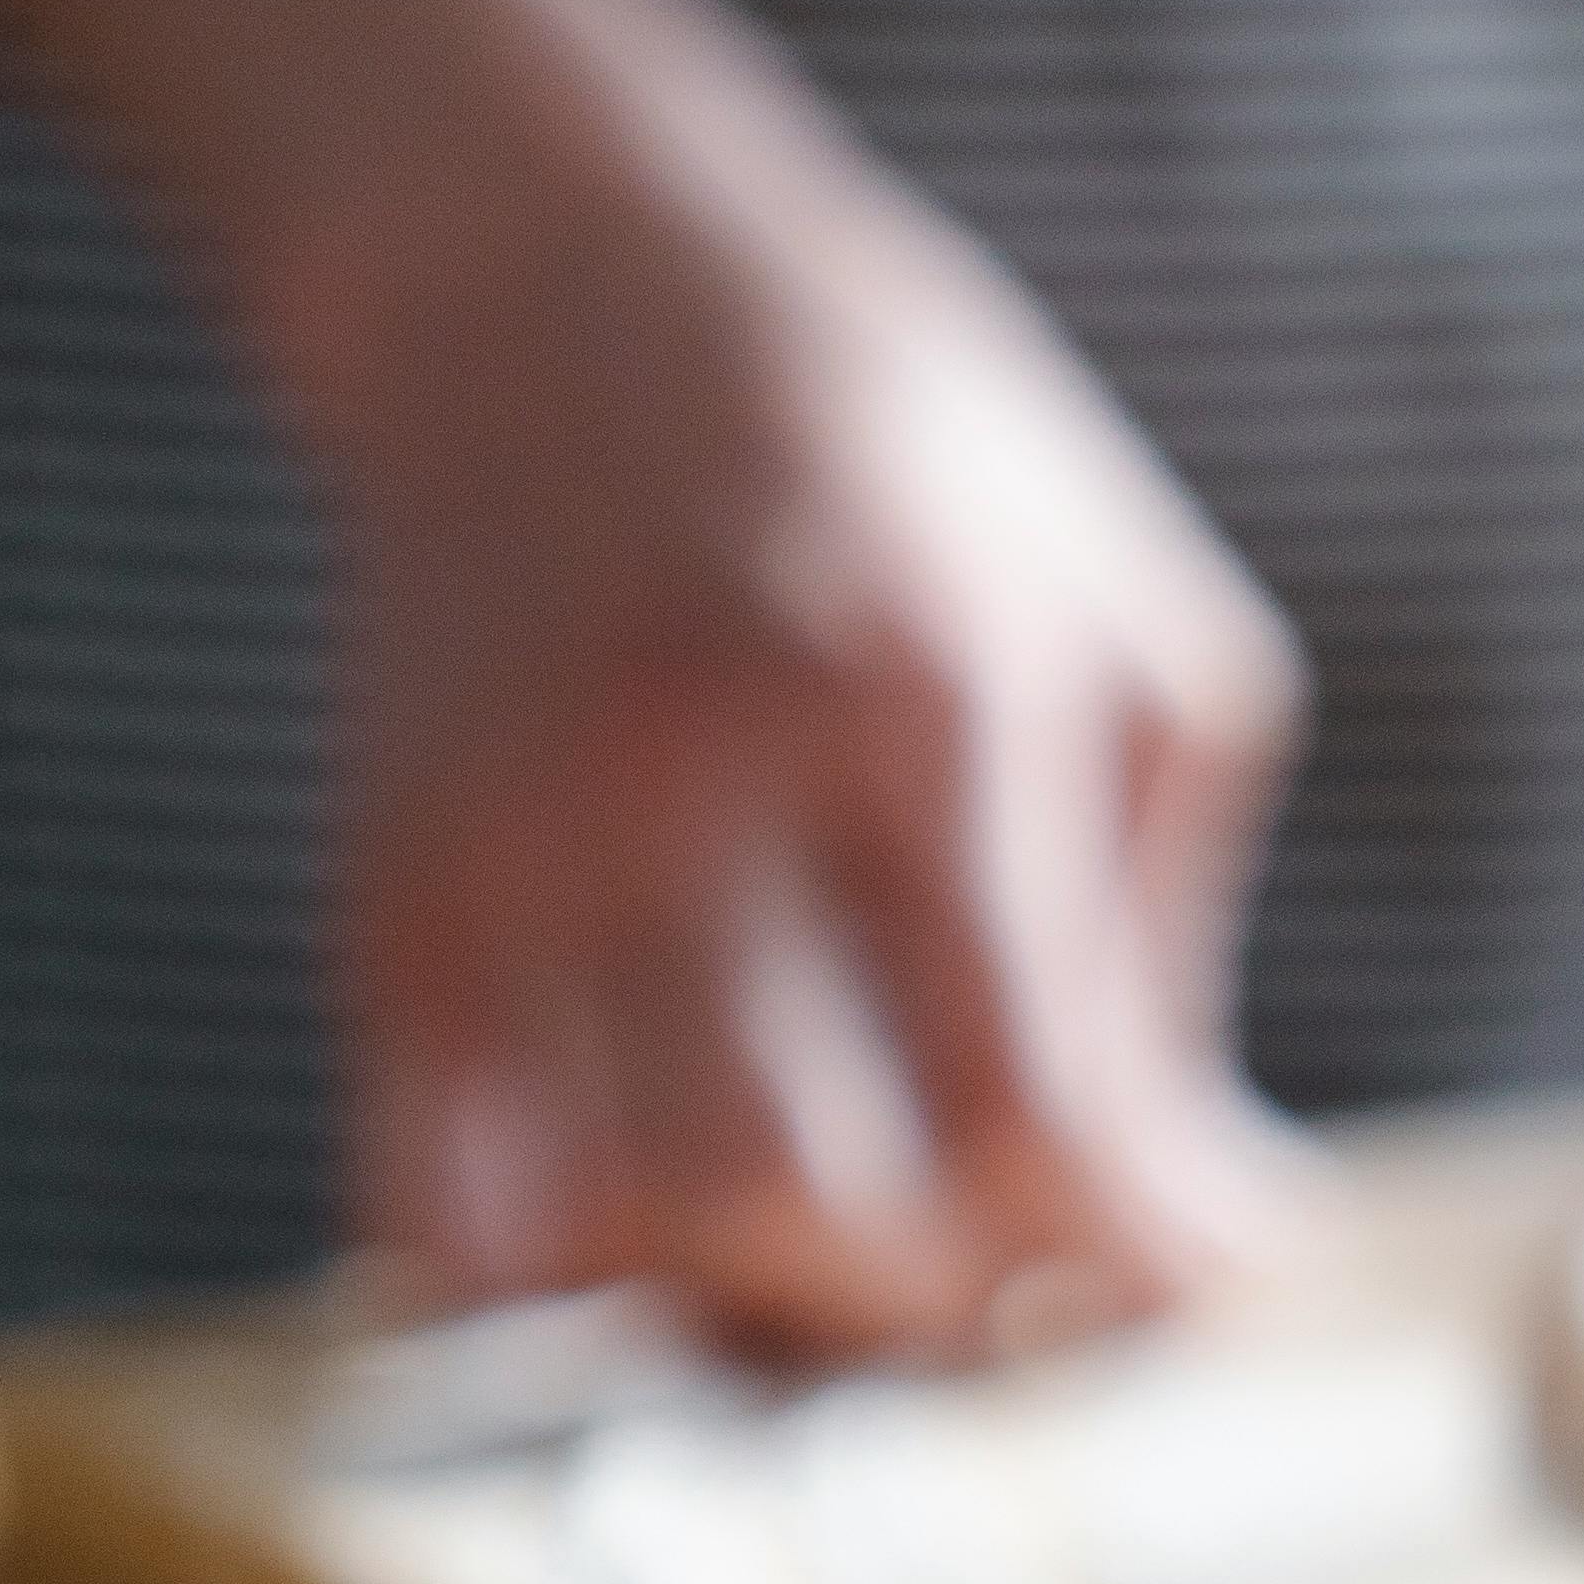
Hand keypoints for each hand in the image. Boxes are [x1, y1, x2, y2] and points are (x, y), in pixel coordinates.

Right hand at [296, 54, 1316, 1363]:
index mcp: (928, 703)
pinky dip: (564, 1281)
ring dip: (759, 1302)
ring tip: (845, 1249)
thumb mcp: (1125, 643)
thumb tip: (1199, 1249)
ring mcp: (516, 852)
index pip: (1022, 1106)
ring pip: (621, 1225)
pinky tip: (660, 1223)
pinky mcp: (384, 906)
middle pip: (808, 1198)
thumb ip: (1161, 957)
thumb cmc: (900, 477)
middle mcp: (698, 780)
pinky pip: (443, 1213)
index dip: (1119, 1262)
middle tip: (1004, 1277)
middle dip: (937, 1303)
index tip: (1177, 1288)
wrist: (552, 280)